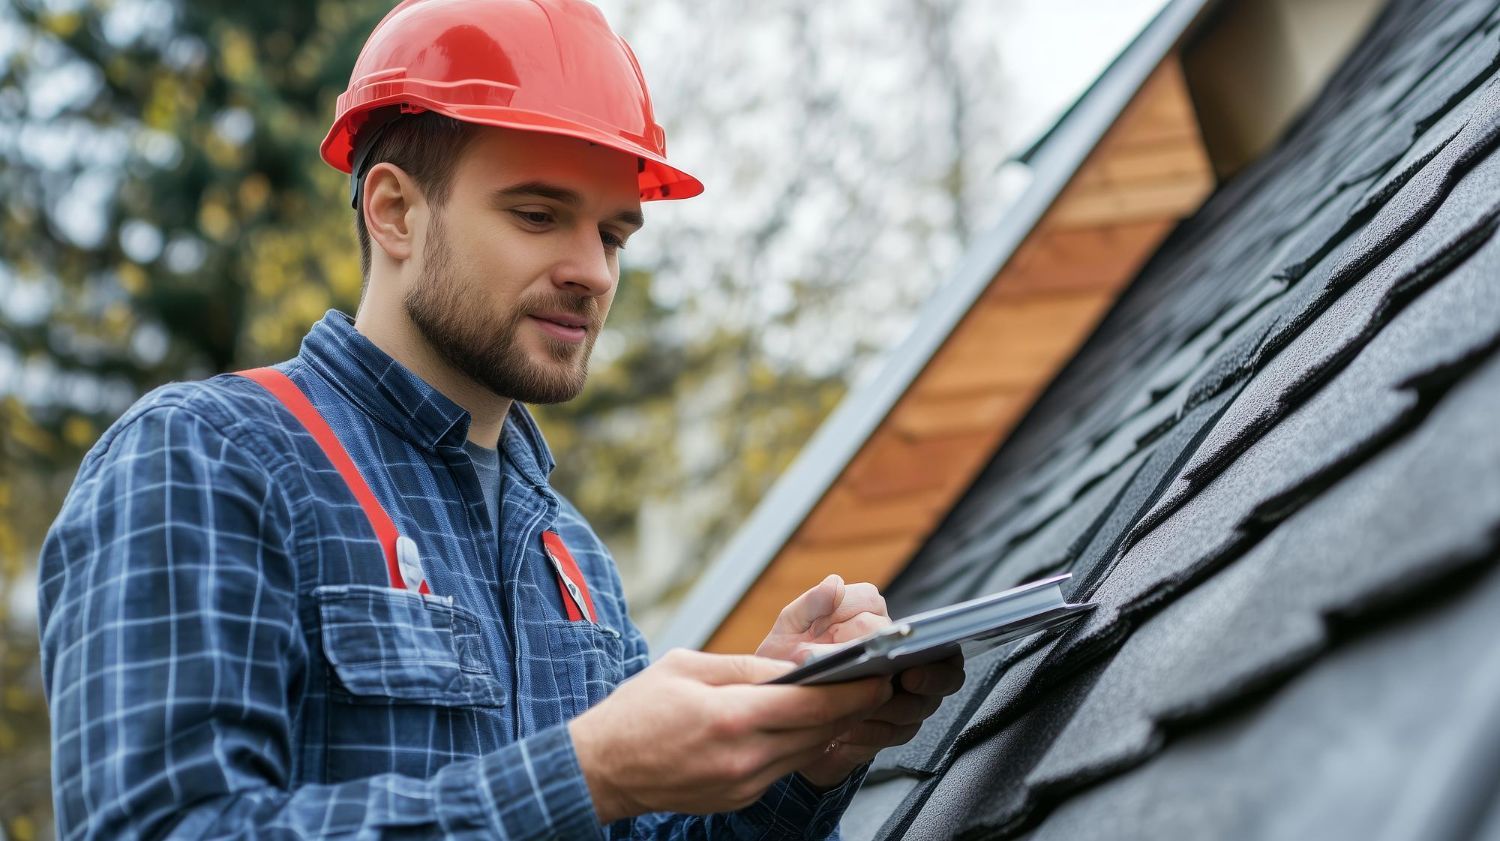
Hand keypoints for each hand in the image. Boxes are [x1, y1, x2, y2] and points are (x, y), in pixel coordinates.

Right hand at [567, 648, 892, 823]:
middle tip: (872, 681)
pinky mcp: (740, 796)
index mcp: (731, 717)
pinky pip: (782, 766)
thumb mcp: (687, 667)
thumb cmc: (637, 711)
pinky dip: (796, 744)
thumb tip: (798, 666)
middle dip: (851, 706)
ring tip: (839, 698)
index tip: (878, 674)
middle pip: (820, 732)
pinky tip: (795, 724)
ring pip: (807, 751)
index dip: (854, 690)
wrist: (602, 770)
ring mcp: (743, 783)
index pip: (814, 705)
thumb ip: (747, 667)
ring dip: (827, 726)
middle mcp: (744, 757)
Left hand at [756, 576, 965, 789]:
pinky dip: (873, 733)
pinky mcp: (893, 727)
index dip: (895, 635)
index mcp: (879, 623)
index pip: (909, 624)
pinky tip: (847, 731)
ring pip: (922, 704)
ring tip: (860, 711)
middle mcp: (901, 656)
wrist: (781, 701)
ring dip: (893, 709)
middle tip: (908, 678)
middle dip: (931, 673)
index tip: (877, 644)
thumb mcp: (792, 625)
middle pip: (942, 664)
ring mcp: (903, 695)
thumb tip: (834, 584)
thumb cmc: (789, 656)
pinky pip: (897, 733)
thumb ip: (811, 604)